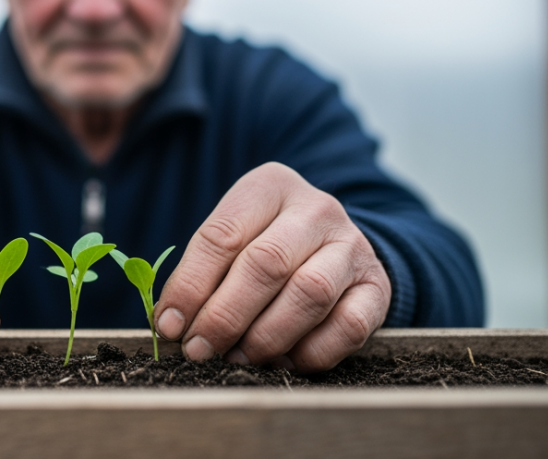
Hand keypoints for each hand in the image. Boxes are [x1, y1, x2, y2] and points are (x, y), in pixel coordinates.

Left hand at [154, 162, 390, 370]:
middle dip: (224, 316)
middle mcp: (316, 209)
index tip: (170, 326)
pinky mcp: (377, 287)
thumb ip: (202, 272)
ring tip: (237, 357)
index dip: (190, 286)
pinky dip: (310, 353)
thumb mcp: (232, 239)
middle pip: (265, 264)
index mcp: (270, 186)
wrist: (334, 245)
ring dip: (264, 337)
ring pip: (308, 294)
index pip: (221, 236)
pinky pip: (346, 327)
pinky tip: (283, 361)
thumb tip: (172, 324)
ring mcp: (353, 246)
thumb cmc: (265, 244)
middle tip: (199, 349)